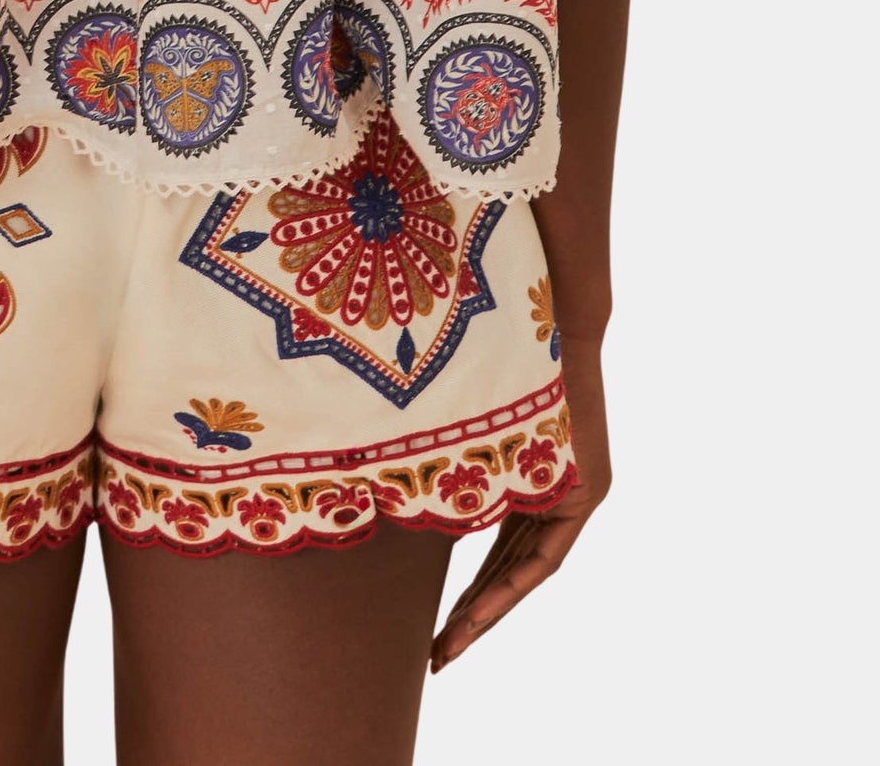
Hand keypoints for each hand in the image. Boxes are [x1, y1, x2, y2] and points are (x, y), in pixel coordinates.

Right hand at [430, 334, 609, 670]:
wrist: (549, 309)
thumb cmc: (498, 349)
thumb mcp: (464, 414)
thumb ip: (448, 449)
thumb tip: (380, 458)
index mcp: (531, 477)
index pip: (501, 551)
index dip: (470, 593)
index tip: (440, 628)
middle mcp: (559, 491)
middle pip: (512, 570)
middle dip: (472, 617)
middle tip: (439, 657)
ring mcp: (577, 492)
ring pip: (526, 570)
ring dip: (486, 613)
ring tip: (449, 649)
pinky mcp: (585, 487)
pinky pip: (545, 552)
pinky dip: (509, 583)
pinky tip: (479, 612)